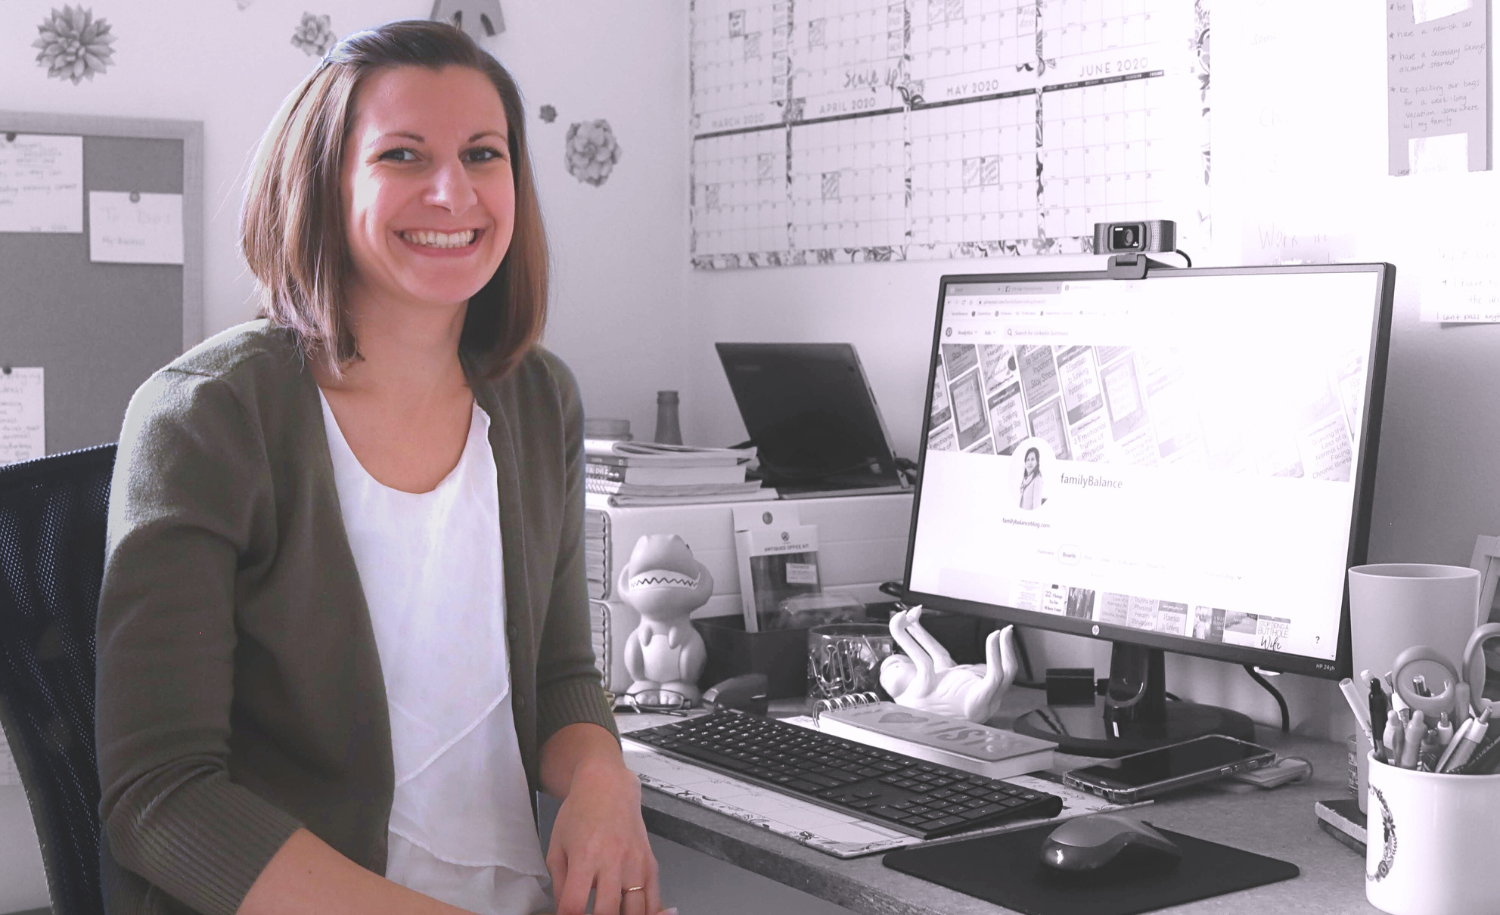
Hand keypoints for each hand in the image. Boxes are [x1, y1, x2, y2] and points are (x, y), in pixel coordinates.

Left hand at [547, 756, 660, 914]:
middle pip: (607, 913)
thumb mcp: (557, 846)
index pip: (574, 905)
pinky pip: (655, 901)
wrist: (609, 787)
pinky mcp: (651, 865)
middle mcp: (613, 861)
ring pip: (635, 912)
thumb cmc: (579, 813)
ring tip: (613, 914)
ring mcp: (636, 864)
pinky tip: (636, 914)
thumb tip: (564, 912)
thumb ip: (560, 884)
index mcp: (584, 857)